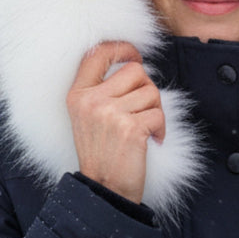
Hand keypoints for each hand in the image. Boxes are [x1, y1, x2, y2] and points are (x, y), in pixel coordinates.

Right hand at [66, 42, 164, 203]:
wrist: (103, 189)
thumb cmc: (102, 152)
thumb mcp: (88, 117)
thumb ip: (103, 90)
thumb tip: (135, 66)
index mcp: (77, 94)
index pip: (98, 53)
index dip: (122, 48)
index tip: (134, 56)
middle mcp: (91, 100)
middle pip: (135, 71)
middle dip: (147, 88)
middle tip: (143, 110)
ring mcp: (109, 114)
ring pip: (151, 92)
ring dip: (155, 111)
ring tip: (144, 129)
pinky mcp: (130, 128)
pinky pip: (159, 114)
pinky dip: (160, 129)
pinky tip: (151, 141)